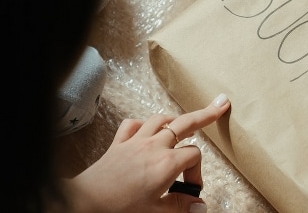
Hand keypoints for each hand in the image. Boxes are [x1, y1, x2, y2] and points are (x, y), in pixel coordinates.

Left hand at [57, 93, 230, 212]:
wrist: (87, 201)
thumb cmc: (120, 208)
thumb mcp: (156, 212)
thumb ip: (180, 206)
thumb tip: (199, 206)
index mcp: (167, 163)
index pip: (194, 156)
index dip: (197, 173)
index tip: (190, 190)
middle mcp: (154, 146)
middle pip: (185, 123)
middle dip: (205, 114)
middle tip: (220, 104)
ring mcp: (135, 141)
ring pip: (160, 119)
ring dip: (174, 119)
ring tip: (185, 123)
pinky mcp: (119, 143)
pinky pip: (133, 125)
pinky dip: (142, 124)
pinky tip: (146, 129)